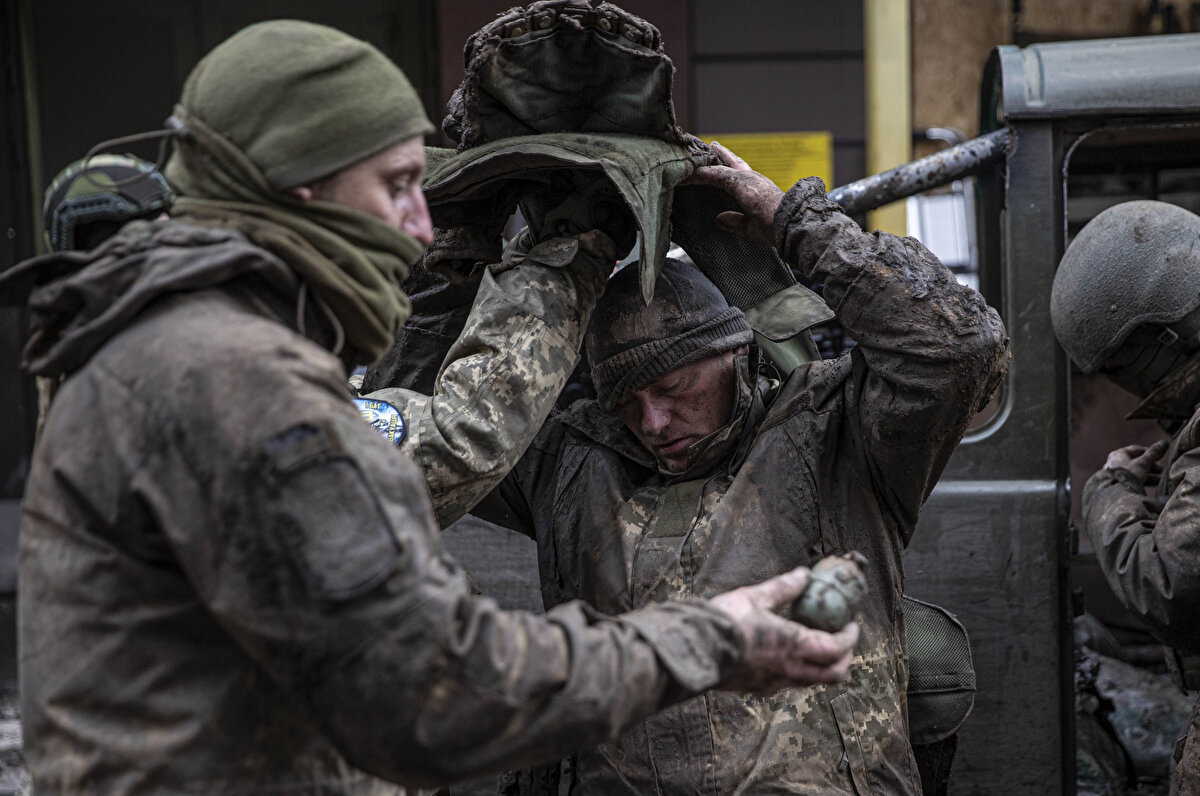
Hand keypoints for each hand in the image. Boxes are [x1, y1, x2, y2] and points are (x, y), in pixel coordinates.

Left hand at [685, 141, 783, 246]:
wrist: (789, 224)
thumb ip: (735, 222)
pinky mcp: (741, 182)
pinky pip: (717, 174)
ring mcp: (747, 179)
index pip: (740, 175)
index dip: (729, 168)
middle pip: (733, 163)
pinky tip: (691, 172)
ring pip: (721, 168)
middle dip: (721, 154)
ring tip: (691, 157)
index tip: (722, 164)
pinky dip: (703, 173)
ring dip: (705, 164)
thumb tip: (718, 219)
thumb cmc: (776, 228)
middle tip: (711, 145)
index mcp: (758, 189)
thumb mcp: (751, 227)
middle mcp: (754, 179)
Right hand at [709, 566, 857, 693]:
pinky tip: (784, 657)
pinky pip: (787, 684)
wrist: (693, 649)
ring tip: (815, 647)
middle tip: (842, 643)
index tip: (851, 626)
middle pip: (832, 674)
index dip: (849, 638)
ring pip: (810, 682)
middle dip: (843, 659)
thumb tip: (803, 575)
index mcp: (793, 645)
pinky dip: (797, 672)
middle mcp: (788, 669)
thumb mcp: (755, 596)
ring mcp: (773, 682)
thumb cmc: (724, 622)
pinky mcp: (756, 688)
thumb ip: (783, 587)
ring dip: (820, 667)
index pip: (837, 648)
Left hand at [1105, 439, 1168, 483]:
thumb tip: (1164, 442)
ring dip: (1148, 474)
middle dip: (1150, 465)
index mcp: (1117, 455)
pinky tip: (1151, 486)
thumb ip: (1153, 453)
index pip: (1136, 450)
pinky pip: (1131, 481)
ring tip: (1159, 479)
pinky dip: (1142, 481)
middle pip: (1135, 461)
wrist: (1116, 496)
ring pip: (1134, 472)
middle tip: (1161, 469)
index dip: (1149, 452)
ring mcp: (1113, 475)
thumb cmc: (1128, 476)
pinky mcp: (1116, 486)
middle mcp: (1113, 463)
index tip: (1160, 456)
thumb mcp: (1143, 463)